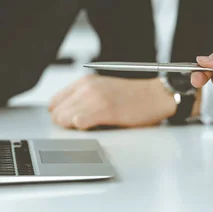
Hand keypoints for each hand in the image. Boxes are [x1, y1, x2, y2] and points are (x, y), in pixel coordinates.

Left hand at [49, 75, 176, 129]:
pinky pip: (78, 123)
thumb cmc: (134, 97)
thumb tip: (68, 117)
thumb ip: (84, 99)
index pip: (55, 102)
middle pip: (57, 113)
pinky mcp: (104, 110)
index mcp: (85, 82)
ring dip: (72, 129)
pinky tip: (94, 129)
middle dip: (64, 124)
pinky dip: (82, 129)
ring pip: (64, 119)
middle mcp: (87, 87)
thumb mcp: (104, 90)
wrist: (157, 96)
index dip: (60, 115)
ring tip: (89, 129)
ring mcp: (95, 98)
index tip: (69, 123)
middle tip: (80, 129)